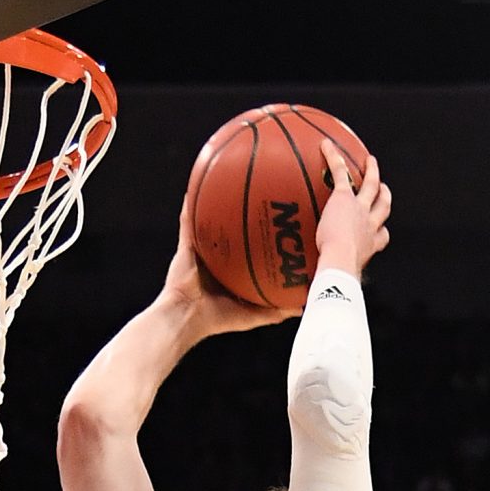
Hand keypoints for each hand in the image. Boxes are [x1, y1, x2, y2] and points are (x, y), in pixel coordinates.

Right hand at [153, 149, 300, 341]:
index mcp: (233, 266)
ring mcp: (202, 245)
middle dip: (250, 204)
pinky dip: (191, 201)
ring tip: (231, 170)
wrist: (185, 320)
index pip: (253, 243)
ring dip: (219, 193)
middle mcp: (219, 252)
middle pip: (236, 221)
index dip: (267, 229)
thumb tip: (303, 305)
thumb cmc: (217, 319)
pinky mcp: (186, 243)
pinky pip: (188, 218)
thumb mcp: (254, 313)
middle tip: (267, 184)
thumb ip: (278, 308)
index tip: (285, 215)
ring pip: (213, 213)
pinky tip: (197, 182)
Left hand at [314, 141, 391, 278]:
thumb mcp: (337, 281)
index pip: (381, 237)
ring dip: (373, 173)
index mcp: (370, 245)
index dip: (381, 231)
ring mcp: (360, 210)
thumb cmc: (339, 276)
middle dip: (385, 197)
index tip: (380, 230)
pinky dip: (334, 158)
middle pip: (383, 208)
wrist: (340, 260)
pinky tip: (325, 145)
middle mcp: (370, 225)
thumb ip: (328, 286)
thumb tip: (308, 312)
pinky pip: (341, 173)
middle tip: (384, 189)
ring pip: (372, 186)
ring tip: (371, 161)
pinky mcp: (345, 198)